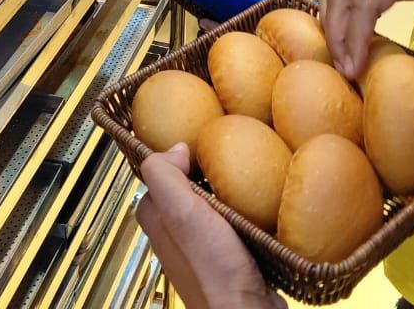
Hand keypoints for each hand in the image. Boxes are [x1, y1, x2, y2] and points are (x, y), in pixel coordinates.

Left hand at [137, 145, 285, 308]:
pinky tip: (258, 210)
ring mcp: (204, 251)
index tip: (191, 144)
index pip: (155, 181)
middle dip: (200, 174)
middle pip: (183, 194)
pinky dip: (244, 216)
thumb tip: (172, 148)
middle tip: (221, 156)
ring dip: (225, 195)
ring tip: (243, 178)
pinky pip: (234, 229)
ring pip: (209, 211)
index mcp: (159, 224)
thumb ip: (166, 177)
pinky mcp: (231, 261)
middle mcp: (177, 239)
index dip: (170, 160)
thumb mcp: (181, 211)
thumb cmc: (212, 270)